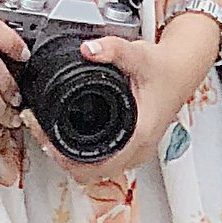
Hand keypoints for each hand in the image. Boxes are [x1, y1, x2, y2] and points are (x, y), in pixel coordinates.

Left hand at [42, 8, 221, 188]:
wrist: (182, 70)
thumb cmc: (165, 69)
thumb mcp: (138, 54)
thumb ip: (112, 49)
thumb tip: (88, 49)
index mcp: (136, 136)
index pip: (94, 166)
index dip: (64, 156)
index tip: (45, 137)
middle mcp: (135, 151)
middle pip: (89, 173)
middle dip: (60, 156)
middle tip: (39, 130)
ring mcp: (133, 152)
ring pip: (94, 171)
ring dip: (69, 157)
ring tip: (47, 133)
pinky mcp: (130, 146)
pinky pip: (101, 161)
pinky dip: (81, 154)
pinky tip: (68, 135)